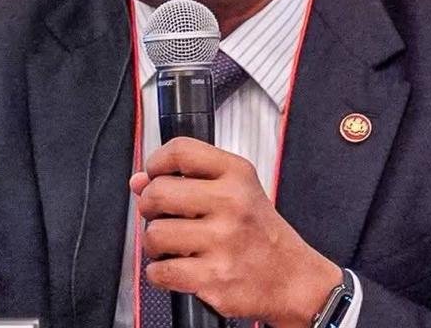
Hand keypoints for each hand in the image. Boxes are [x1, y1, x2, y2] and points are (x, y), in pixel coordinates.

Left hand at [130, 137, 341, 326]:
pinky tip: (176, 268)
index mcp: (236, 174)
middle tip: (160, 216)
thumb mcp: (235, 191)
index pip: (180, 150)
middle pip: (158, 192)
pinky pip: (160, 271)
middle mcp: (231, 203)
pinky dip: (159, 274)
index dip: (156, 162)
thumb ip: (187, 180)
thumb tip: (138, 181)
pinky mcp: (214, 277)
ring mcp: (223, 241)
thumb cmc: (260, 234)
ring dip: (154, 245)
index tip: (154, 175)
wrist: (293, 280)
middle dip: (149, 207)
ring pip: (154, 234)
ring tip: (171, 246)